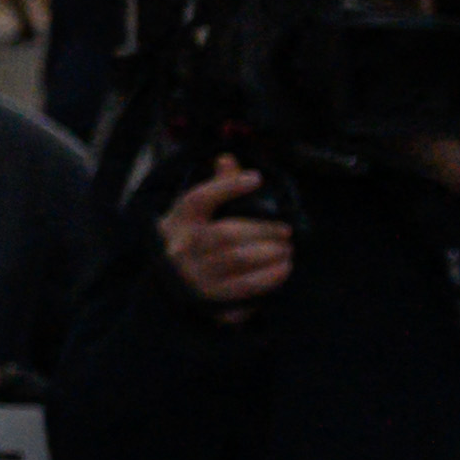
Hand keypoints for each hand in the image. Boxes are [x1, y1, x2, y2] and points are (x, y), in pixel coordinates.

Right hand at [159, 157, 296, 314]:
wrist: (172, 287)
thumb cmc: (190, 242)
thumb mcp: (194, 215)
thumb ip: (214, 187)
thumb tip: (228, 159)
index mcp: (178, 222)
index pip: (198, 199)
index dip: (227, 187)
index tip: (256, 179)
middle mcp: (182, 249)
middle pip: (224, 233)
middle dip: (262, 230)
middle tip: (286, 231)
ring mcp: (195, 276)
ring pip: (236, 260)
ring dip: (270, 254)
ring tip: (287, 250)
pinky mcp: (210, 300)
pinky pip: (243, 290)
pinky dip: (267, 279)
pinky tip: (282, 271)